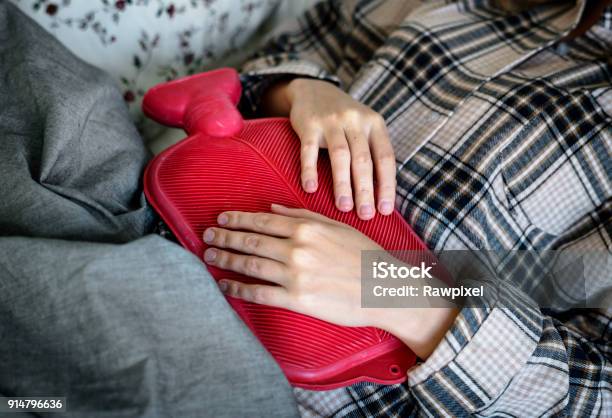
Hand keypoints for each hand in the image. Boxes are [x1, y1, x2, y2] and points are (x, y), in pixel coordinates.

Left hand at [202, 204, 457, 357]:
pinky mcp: (297, 299)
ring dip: (226, 259)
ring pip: (250, 265)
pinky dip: (238, 288)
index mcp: (307, 228)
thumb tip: (273, 210)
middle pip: (251, 241)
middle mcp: (297, 249)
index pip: (262, 222)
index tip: (222, 219)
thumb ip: (304, 216)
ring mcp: (295, 275)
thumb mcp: (337, 227)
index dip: (238, 220)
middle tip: (207, 236)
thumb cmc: (364, 256)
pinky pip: (259, 293)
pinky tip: (226, 285)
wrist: (385, 289)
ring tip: (210, 257)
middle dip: (225, 237)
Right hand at [262, 78, 395, 219]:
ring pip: (340, 156)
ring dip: (342, 184)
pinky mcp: (309, 125)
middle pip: (363, 160)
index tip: (385, 210)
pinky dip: (310, 170)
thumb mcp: (365, 127)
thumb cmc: (344, 119)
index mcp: (375, 124)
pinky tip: (311, 189)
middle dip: (365, 190)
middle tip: (365, 215)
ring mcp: (331, 121)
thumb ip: (373, 153)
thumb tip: (382, 195)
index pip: (385, 158)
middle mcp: (355, 121)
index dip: (387, 185)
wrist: (314, 90)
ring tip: (344, 207)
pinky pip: (309, 150)